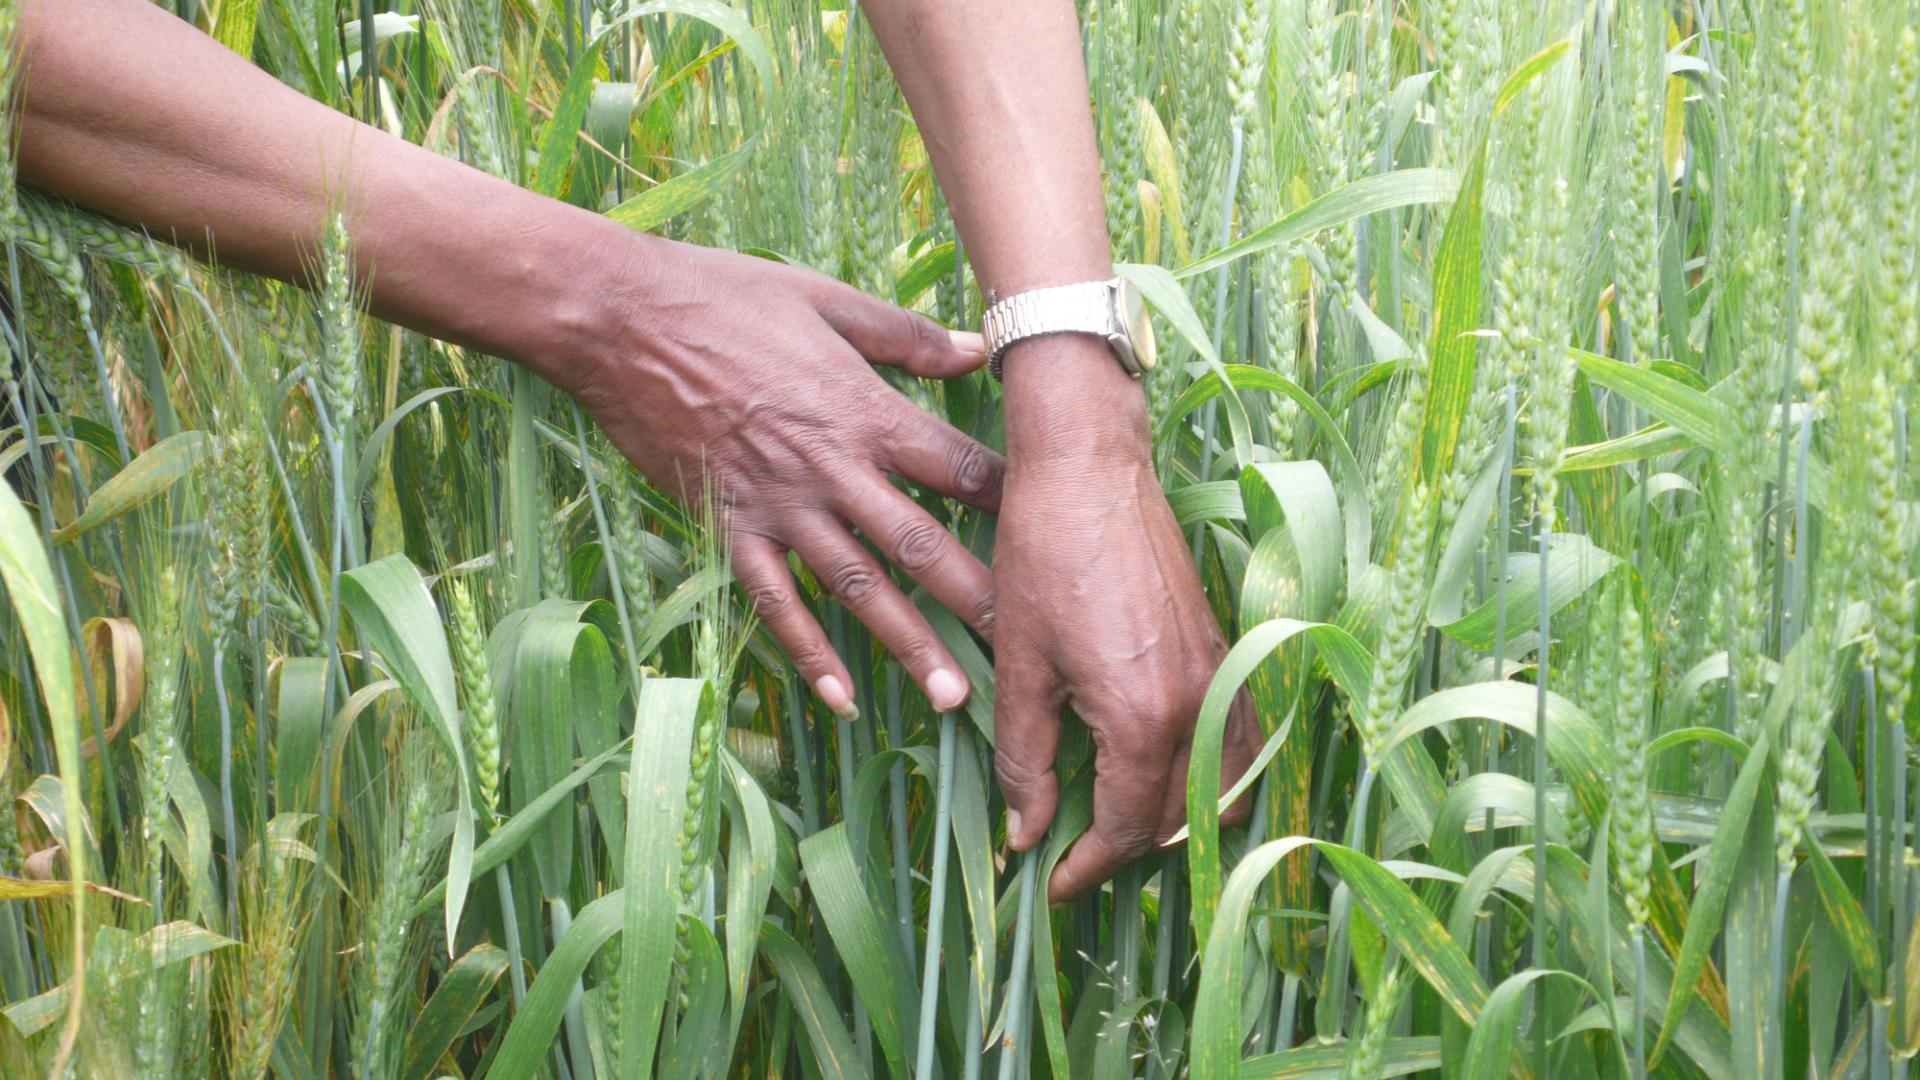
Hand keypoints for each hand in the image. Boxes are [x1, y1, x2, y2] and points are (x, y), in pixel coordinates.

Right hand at [572, 238, 999, 716]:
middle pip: (921, 544)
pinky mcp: (729, 527)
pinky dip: (808, 652)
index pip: (959, 466)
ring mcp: (779, 505)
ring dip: (908, 643)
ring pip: (858, 587)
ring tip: (952, 695)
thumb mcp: (827, 300)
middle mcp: (832, 467)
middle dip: (977, 599)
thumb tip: (981, 345)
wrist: (622, 320)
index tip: (1056, 536)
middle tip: (1025, 650)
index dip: (1011, 502)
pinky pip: (776, 603)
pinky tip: (841, 698)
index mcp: (865, 409)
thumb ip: (907, 336)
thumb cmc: (725, 297)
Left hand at [990, 339, 1259, 901]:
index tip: (1051, 882)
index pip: (1124, 828)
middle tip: (1075, 855)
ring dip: (1181, 819)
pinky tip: (1168, 769)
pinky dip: (1212, 774)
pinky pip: (1239, 739)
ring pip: (1225, 787)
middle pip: (1178, 818)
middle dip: (1127, 849)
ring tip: (1124, 824)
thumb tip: (1022, 833)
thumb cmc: (1045, 556)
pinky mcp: (1225, 648)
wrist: (1091, 469)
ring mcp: (1222, 676)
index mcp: (1144, 718)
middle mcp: (1199, 706)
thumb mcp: (1021, 666)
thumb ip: (1025, 759)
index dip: (1085, 865)